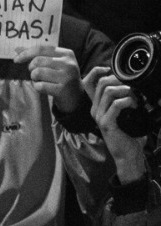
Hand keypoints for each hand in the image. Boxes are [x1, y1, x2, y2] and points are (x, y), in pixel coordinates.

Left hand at [15, 43, 81, 112]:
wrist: (76, 97)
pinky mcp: (62, 89)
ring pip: (37, 72)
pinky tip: (45, 88)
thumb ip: (37, 55)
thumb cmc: (60, 77)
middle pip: (37, 61)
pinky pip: (40, 85)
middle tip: (36, 74)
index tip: (16, 59)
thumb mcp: (53, 63)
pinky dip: (37, 87)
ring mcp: (67, 77)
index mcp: (66, 53)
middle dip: (31, 68)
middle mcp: (68, 63)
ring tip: (42, 80)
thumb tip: (17, 49)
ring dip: (34, 78)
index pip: (41, 49)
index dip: (25, 53)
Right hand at [83, 66, 149, 183]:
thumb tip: (136, 87)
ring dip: (126, 90)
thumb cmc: (128, 135)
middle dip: (119, 80)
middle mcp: (94, 109)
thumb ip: (125, 101)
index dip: (97, 72)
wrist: (128, 155)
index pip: (89, 83)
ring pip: (109, 91)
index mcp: (97, 105)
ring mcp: (99, 116)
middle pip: (101, 83)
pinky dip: (128, 101)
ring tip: (135, 97)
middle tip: (132, 86)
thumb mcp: (125, 115)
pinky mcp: (106, 123)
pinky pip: (116, 105)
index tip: (112, 71)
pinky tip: (135, 105)